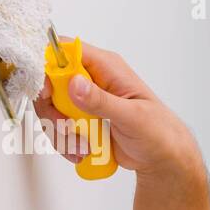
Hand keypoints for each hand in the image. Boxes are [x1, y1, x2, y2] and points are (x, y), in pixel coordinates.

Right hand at [32, 40, 203, 180]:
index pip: (64, 51)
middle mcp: (92, 79)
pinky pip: (58, 127)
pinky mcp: (81, 119)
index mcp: (106, 67)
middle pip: (50, 83)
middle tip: (68, 129)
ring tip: (84, 148)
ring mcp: (84, 100)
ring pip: (51, 108)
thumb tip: (75, 83)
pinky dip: (65, 143)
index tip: (47, 94)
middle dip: (53, 111)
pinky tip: (82, 152)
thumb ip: (102, 101)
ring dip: (61, 132)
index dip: (48, 68)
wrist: (162, 157)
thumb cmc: (158, 132)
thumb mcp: (133, 116)